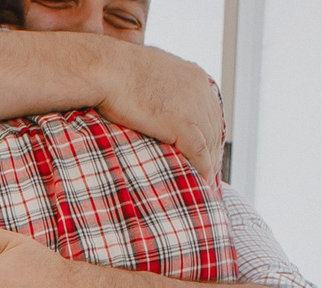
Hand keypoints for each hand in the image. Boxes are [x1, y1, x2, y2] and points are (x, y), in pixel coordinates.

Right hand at [97, 45, 222, 181]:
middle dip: (213, 152)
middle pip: (215, 128)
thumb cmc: (115, 70)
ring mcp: (193, 106)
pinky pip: (199, 152)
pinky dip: (202, 169)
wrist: (106, 70)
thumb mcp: (147, 73)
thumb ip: (160, 86)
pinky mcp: (181, 124)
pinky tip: (201, 182)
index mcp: (194, 76)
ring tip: (205, 183)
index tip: (207, 151)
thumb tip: (152, 98)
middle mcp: (200, 89)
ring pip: (210, 142)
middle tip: (209, 173)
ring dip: (210, 164)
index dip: (210, 134)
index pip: (211, 110)